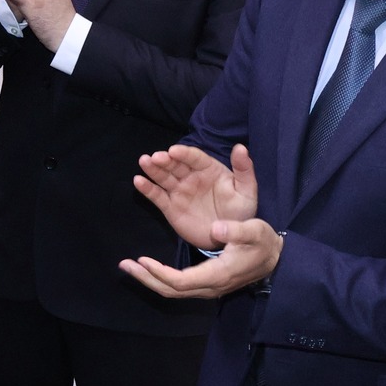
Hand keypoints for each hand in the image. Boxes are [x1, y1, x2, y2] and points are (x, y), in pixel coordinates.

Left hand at [119, 215, 282, 299]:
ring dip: (150, 279)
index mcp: (216, 275)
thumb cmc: (263, 243)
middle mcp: (208, 287)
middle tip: (125, 265)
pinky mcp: (205, 283)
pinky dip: (160, 278)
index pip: (180, 281)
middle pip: (170, 290)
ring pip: (172, 291)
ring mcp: (206, 288)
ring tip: (130, 266)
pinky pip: (177, 286)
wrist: (274, 259)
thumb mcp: (254, 231)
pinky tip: (149, 267)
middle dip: (146, 278)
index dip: (159, 273)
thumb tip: (215, 229)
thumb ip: (236, 230)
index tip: (142, 260)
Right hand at [132, 143, 258, 247]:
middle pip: (176, 165)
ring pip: (164, 177)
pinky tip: (138, 181)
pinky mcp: (171, 207)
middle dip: (165, 160)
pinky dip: (148, 189)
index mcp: (209, 170)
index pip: (195, 158)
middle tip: (154, 157)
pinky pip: (158, 196)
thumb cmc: (240, 212)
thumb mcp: (247, 191)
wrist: (229, 238)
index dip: (184, 154)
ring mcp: (180, 191)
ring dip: (153, 170)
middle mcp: (192, 177)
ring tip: (144, 161)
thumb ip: (244, 170)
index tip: (173, 151)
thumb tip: (240, 147)